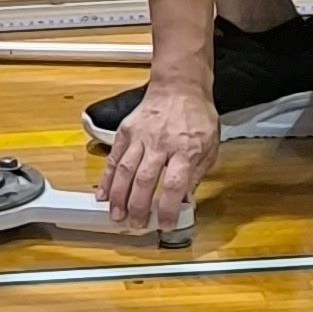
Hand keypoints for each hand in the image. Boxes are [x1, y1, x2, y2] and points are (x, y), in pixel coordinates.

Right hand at [101, 84, 219, 234]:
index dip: (169, 208)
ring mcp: (141, 137)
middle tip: (135, 224)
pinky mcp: (126, 132)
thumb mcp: (210, 147)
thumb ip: (196, 175)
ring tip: (116, 216)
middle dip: (138, 206)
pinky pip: (113, 158)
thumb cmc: (197, 116)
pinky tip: (103, 194)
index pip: (175, 185)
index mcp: (186, 150)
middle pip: (146, 180)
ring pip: (125, 170)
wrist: (179, 87)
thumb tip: (186, 201)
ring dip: (119, 196)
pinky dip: (106, 178)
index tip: (166, 224)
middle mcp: (161, 144)